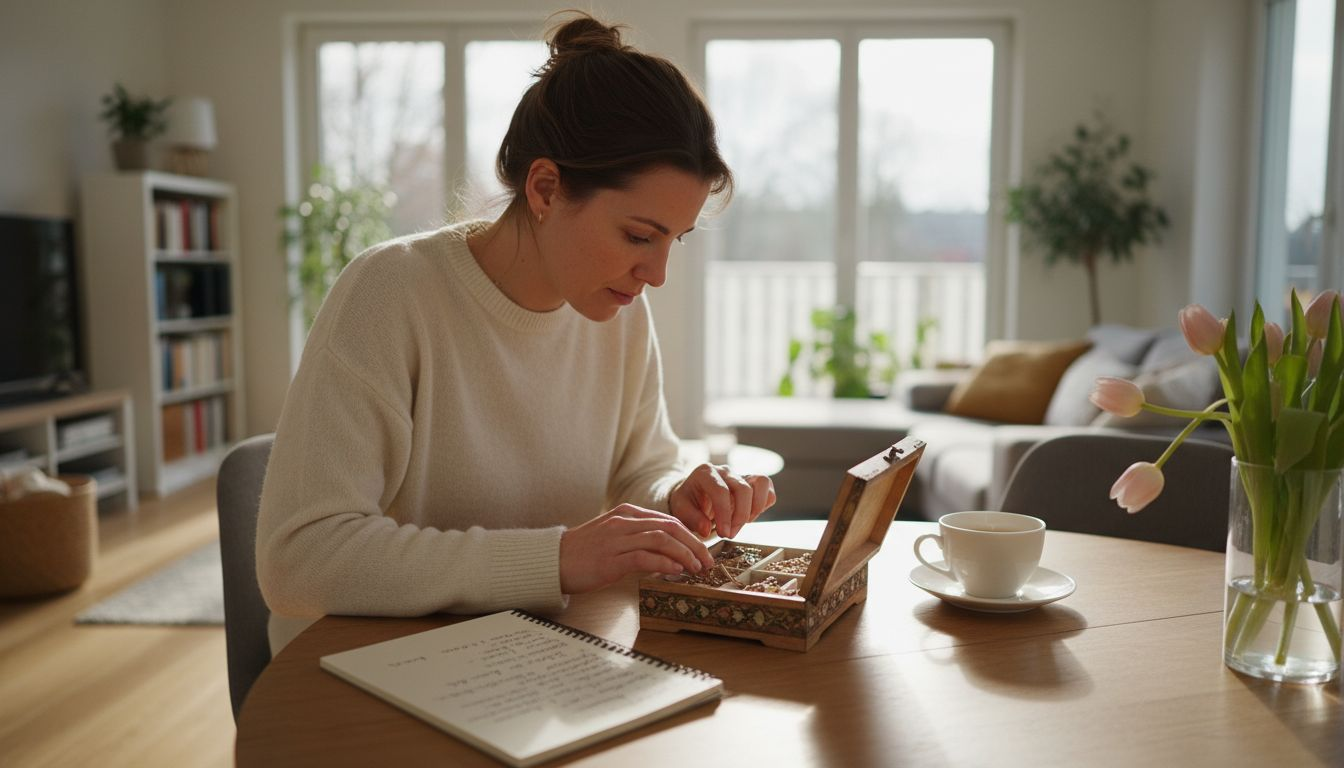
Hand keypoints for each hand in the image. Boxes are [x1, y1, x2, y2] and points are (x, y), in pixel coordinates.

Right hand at [559, 504, 713, 593]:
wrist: (552, 561)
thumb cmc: (584, 553)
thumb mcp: (613, 537)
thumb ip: (638, 538)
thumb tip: (668, 553)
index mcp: (626, 513)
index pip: (667, 519)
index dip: (690, 535)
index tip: (703, 550)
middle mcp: (624, 522)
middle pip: (670, 527)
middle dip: (694, 544)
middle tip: (708, 561)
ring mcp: (617, 539)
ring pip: (661, 540)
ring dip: (684, 554)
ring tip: (697, 568)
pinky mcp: (611, 559)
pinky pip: (644, 557)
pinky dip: (665, 563)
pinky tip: (676, 571)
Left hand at [668, 464, 775, 538]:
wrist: (694, 496)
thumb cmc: (688, 503)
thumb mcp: (681, 510)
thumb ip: (692, 519)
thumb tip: (706, 529)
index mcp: (705, 473)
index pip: (721, 491)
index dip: (724, 515)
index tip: (724, 534)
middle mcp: (725, 470)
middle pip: (743, 489)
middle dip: (740, 516)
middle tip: (730, 534)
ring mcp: (741, 474)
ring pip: (761, 483)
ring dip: (755, 509)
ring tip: (741, 523)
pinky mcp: (753, 481)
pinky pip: (768, 490)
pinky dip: (762, 505)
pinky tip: (747, 516)